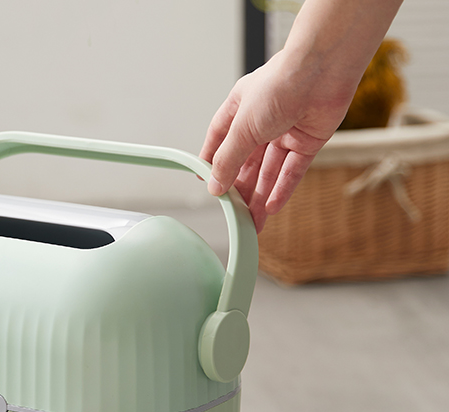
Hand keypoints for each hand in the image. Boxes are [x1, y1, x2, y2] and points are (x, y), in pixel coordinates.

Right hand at [199, 50, 355, 231]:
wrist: (323, 70)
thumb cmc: (280, 85)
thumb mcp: (241, 128)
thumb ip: (227, 160)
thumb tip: (214, 186)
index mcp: (239, 108)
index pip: (219, 140)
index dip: (212, 162)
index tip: (207, 184)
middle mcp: (261, 120)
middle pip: (246, 162)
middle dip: (239, 189)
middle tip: (233, 214)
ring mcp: (285, 131)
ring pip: (268, 171)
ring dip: (259, 196)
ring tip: (251, 222)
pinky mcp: (307, 140)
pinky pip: (291, 170)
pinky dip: (281, 189)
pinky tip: (271, 207)